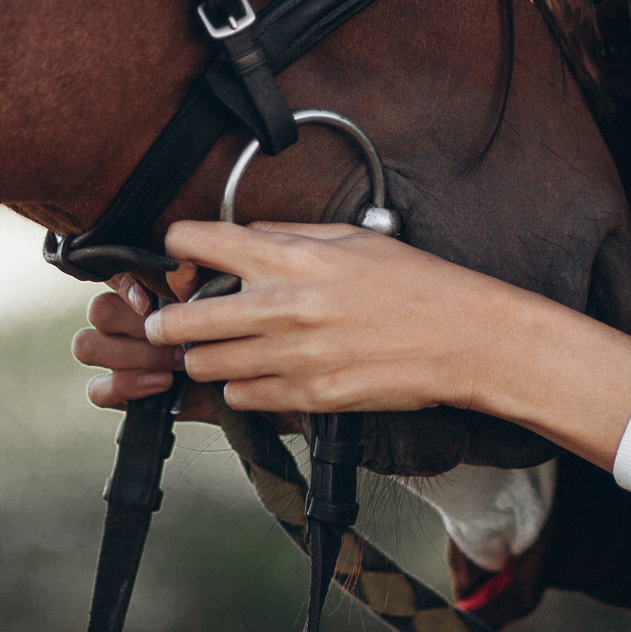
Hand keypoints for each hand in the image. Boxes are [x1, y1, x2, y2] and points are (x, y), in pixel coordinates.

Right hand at [73, 274, 222, 421]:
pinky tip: (163, 383)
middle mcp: (121, 321)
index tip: (150, 304)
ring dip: (132, 355)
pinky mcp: (115, 392)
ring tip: (175, 363)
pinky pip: (96, 389)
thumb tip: (180, 276)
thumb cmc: (226, 337)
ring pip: (87, 345)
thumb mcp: (216, 307)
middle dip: (138, 328)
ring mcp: (113, 356)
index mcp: (141, 293)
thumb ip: (195, 287)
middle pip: (99, 311)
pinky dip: (127, 386)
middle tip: (179, 341)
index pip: (113, 277)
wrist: (237, 382)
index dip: (125, 287)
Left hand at [141, 220, 514, 415]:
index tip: (179, 256)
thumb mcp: (349, 237)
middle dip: (167, 318)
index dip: (178, 247)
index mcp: (291, 258)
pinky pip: (243, 397)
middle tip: (169, 319)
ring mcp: (293, 358)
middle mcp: (283, 307)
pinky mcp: (309, 397)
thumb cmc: (414, 284)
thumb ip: (287, 235)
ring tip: (218, 349)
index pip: (197, 243)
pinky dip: (240, 386)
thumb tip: (244, 235)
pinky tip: (257, 373)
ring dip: (204, 356)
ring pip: (205, 365)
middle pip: (183, 318)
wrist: (463, 337)